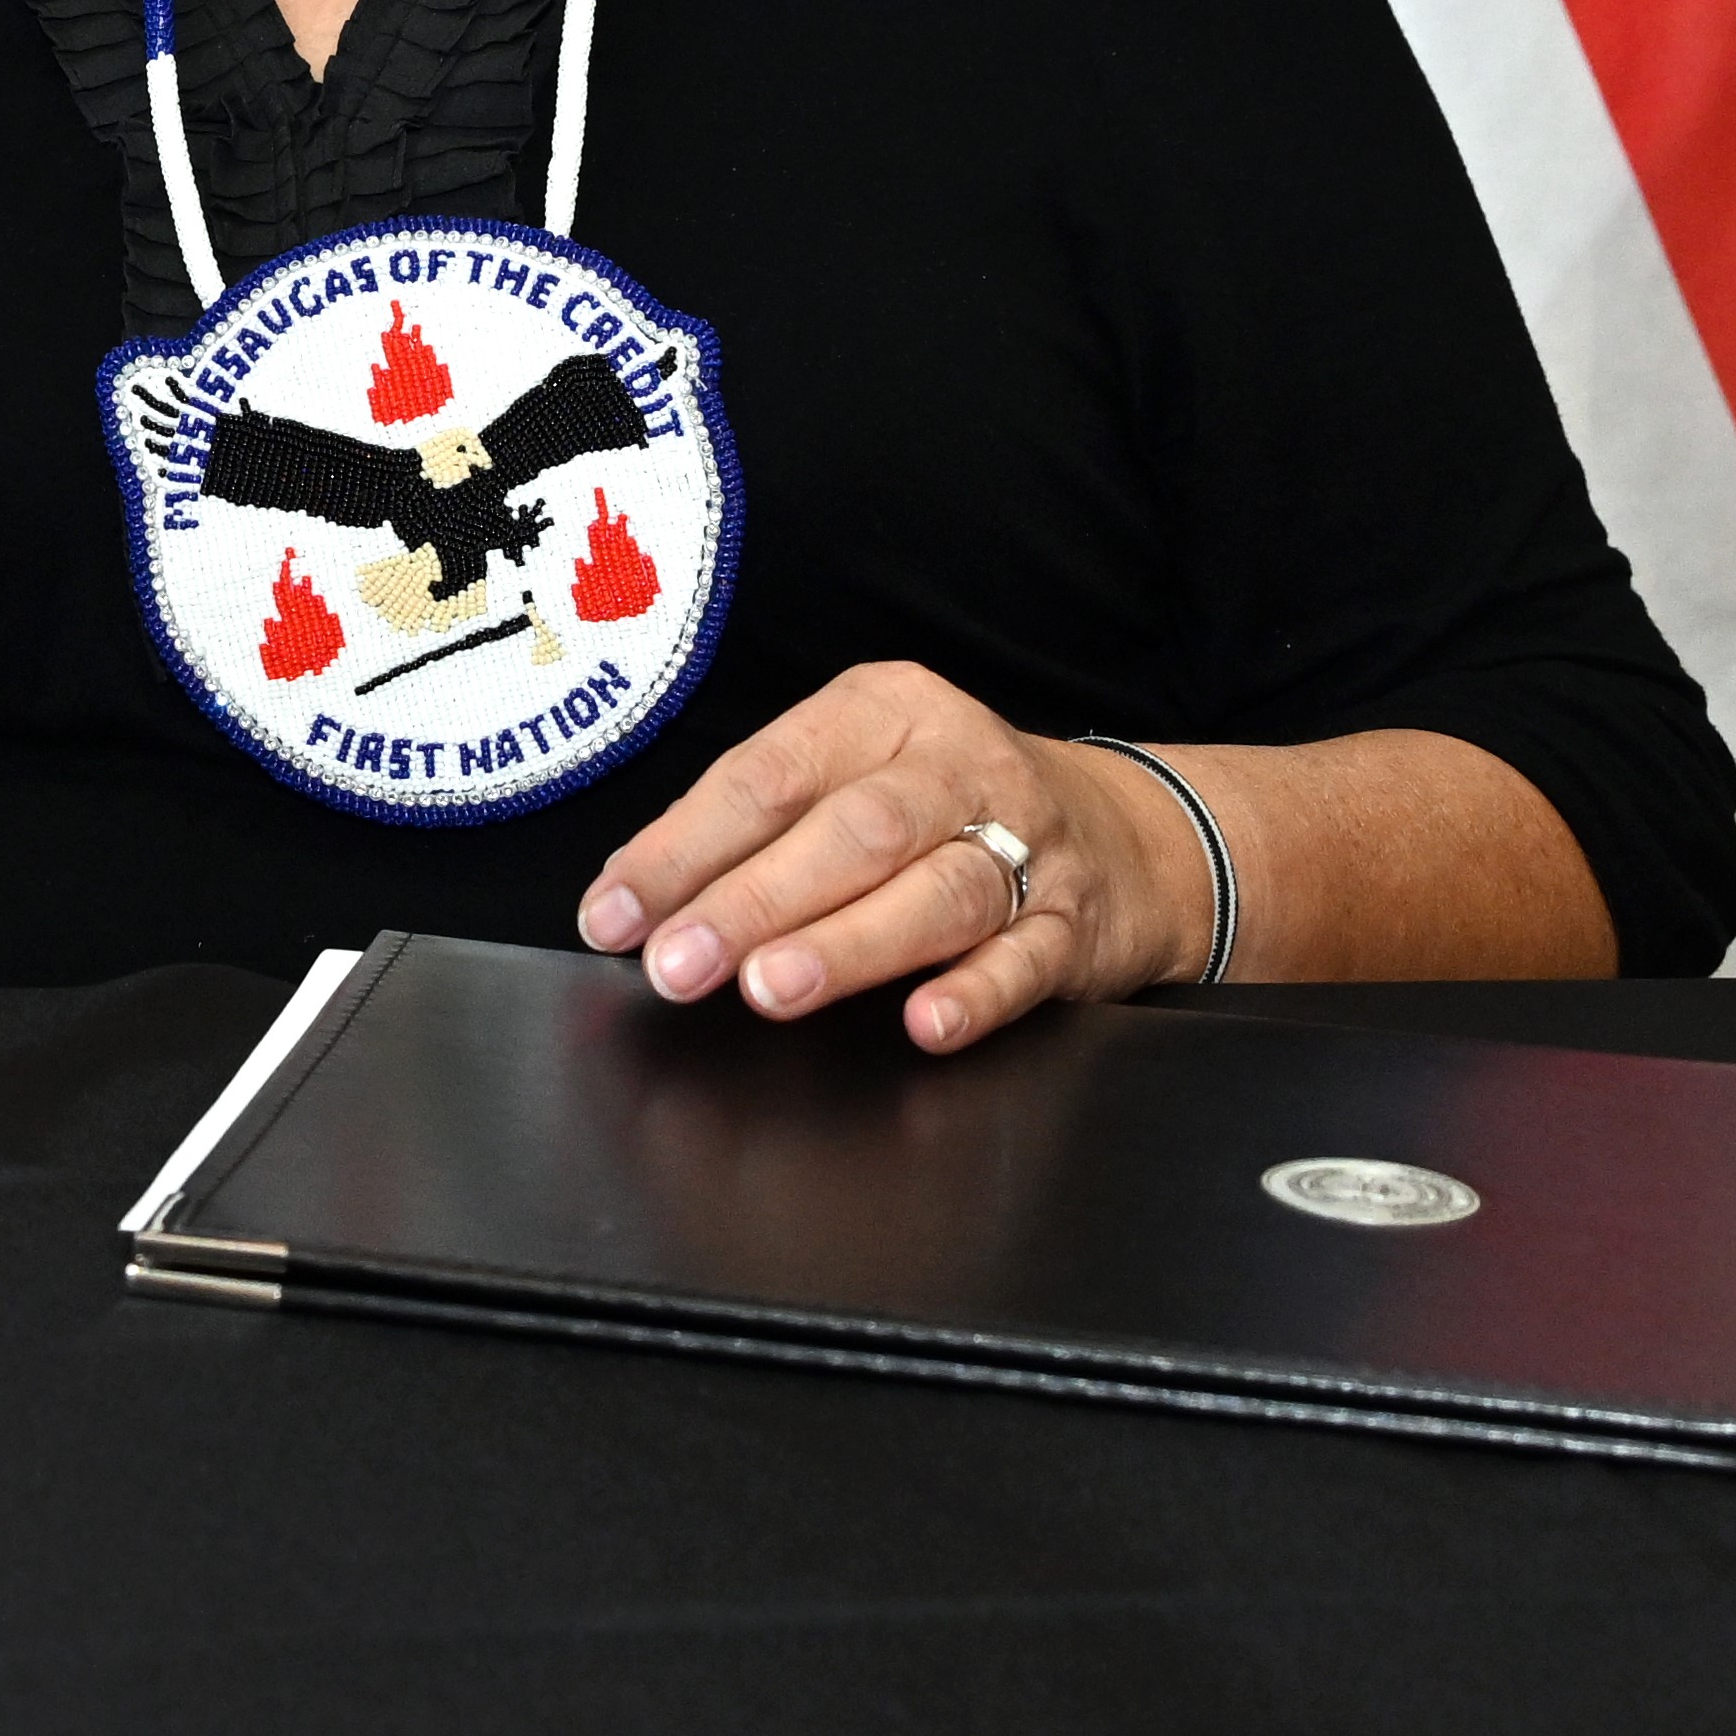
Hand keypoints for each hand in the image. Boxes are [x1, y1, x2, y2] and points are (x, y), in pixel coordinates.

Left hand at [577, 664, 1191, 1052]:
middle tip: (679, 965)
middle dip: (753, 900)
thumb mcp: (852, 776)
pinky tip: (924, 1024)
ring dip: (846, 944)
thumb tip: (641, 904)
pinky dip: (974, 992)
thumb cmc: (940, 806)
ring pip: (935, 892)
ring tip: (770, 989)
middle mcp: (954, 764)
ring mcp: (1026, 844)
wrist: (1121, 836)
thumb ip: (760, 830)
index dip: (682, 847)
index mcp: (878, 711)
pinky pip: (1026, 958)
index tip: (615, 913)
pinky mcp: (1076, 924)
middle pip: (848, 831)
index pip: (765, 776)